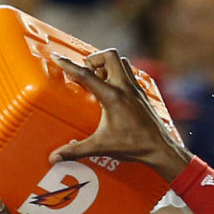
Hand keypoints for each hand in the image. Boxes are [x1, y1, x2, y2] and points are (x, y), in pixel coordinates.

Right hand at [49, 49, 189, 181]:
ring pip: (121, 62)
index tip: (58, 58)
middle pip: (110, 55)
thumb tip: (54, 157)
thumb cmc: (132, 145)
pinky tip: (112, 90)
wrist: (159, 148)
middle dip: (94, 58)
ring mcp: (135, 89)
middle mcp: (125, 87)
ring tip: (97, 80)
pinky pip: (129, 74)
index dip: (70, 65)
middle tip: (85, 72)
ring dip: (107, 65)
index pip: (87, 75)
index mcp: (113, 96)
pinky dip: (118, 74)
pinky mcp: (141, 93)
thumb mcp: (100, 147)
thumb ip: (76, 150)